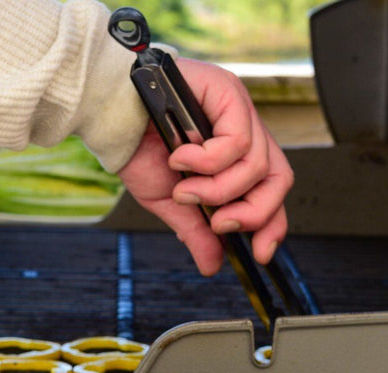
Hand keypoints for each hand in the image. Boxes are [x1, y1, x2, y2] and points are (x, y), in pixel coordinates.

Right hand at [118, 58, 292, 276]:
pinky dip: (207, 162)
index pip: (272, 192)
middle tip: (218, 223)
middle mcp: (244, 130)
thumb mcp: (170, 203)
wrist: (109, 119)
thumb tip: (212, 265)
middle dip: (251, 212)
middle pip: (278, 179)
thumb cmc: (138, 150)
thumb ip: (196, 231)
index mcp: (236, 156)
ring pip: (255, 166)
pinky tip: (180, 157)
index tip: (259, 253)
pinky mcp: (227, 92)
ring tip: (183, 187)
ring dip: (216, 189)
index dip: (273, 225)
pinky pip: (237, 141)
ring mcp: (238, 109)